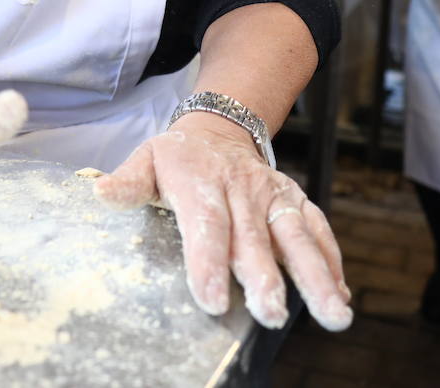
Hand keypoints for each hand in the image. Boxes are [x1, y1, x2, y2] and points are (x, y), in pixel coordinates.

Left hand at [93, 113, 352, 331]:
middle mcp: (242, 189)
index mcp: (201, 183)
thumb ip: (128, 181)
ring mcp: (273, 195)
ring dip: (314, 275)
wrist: (220, 127)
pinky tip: (340, 292)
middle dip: (265, 278)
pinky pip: (316, 229)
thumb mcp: (147, 159)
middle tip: (272, 313)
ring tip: (332, 313)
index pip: (206, 224)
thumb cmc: (179, 157)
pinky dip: (330, 260)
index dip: (208, 262)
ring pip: (296, 236)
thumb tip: (100, 192)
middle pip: (254, 238)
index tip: (212, 299)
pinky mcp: (295, 201)